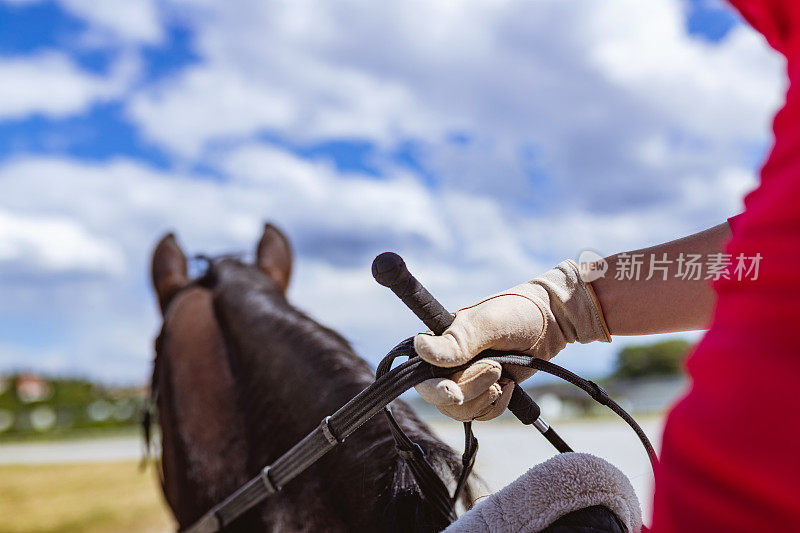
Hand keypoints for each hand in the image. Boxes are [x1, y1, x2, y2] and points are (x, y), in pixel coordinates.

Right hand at [414, 260, 609, 420]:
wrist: (550, 323)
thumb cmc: (517, 313)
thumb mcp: (489, 324)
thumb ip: (458, 340)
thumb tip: (420, 348)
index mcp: (439, 342)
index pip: (421, 375)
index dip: (435, 389)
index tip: (455, 392)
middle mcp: (447, 364)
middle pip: (442, 397)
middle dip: (470, 389)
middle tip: (496, 370)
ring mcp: (465, 380)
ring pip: (461, 410)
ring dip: (484, 398)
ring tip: (504, 375)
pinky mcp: (484, 392)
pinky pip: (481, 413)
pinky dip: (497, 405)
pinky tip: (510, 385)